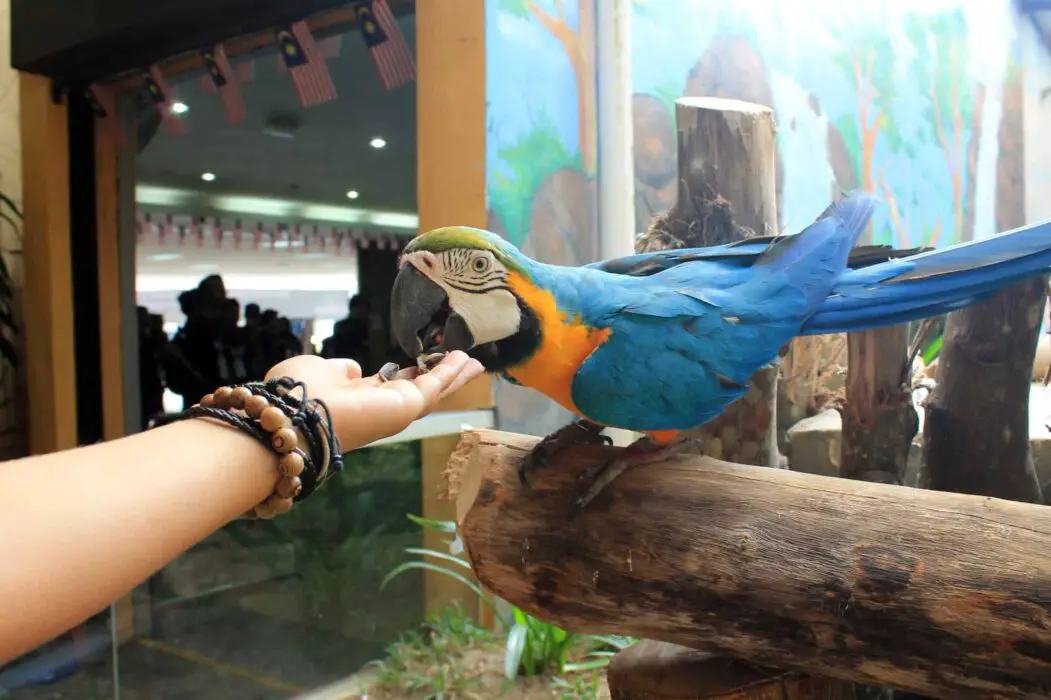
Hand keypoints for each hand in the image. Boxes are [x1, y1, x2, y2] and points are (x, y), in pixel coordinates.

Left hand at [265, 351, 484, 449]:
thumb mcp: (318, 371)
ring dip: (454, 376)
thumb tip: (353, 369)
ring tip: (475, 363)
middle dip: (440, 378)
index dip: (406, 374)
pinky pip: (435, 386)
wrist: (295, 416)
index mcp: (356, 400)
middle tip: (461, 365)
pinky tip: (467, 359)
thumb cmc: (298, 394)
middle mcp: (379, 409)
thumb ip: (339, 370)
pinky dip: (452, 372)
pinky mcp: (407, 407)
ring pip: (433, 392)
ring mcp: (395, 410)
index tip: (419, 364)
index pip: (388, 386)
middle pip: (418, 391)